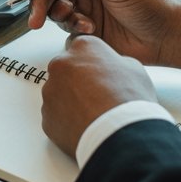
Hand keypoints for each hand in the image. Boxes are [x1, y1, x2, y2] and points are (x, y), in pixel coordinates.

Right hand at [26, 0, 180, 74]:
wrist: (168, 37)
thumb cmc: (153, 3)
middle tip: (37, 14)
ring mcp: (86, 1)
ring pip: (54, 3)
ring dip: (58, 13)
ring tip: (74, 20)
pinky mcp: (85, 22)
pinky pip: (65, 22)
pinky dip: (72, 26)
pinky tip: (89, 29)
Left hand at [42, 35, 157, 157]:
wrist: (122, 134)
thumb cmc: (129, 100)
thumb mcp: (134, 68)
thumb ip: (115, 62)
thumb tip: (111, 67)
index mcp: (82, 47)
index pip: (82, 48)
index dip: (93, 62)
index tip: (100, 73)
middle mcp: (60, 65)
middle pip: (66, 69)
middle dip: (78, 81)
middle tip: (98, 96)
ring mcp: (50, 91)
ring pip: (58, 93)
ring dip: (71, 100)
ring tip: (94, 113)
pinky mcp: (46, 115)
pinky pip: (55, 115)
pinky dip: (67, 120)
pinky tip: (85, 125)